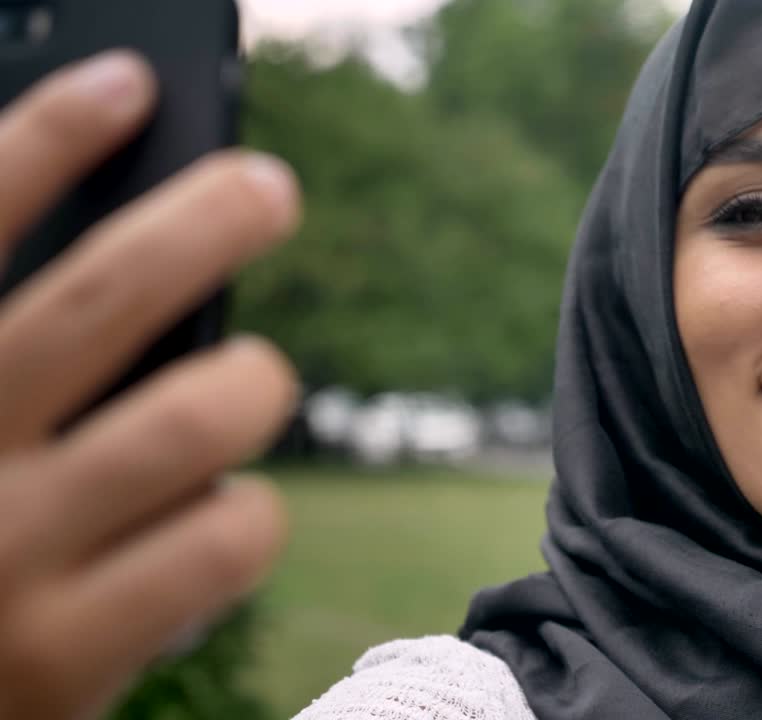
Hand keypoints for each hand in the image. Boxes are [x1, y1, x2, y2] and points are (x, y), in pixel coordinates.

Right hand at [0, 51, 299, 718]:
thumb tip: (148, 250)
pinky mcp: (68, 651)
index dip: (47, 137)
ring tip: (253, 382)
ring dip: (250, 384)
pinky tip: (227, 514)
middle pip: (99, 299)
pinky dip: (249, 513)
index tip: (128, 81)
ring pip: (192, 419)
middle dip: (203, 223)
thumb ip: (16, 351)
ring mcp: (5, 559)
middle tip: (266, 189)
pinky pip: (220, 539)